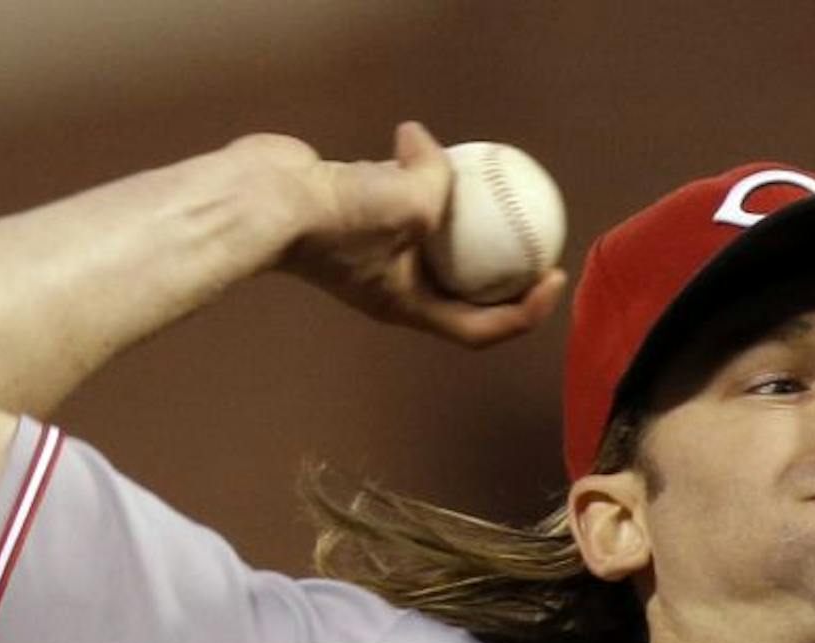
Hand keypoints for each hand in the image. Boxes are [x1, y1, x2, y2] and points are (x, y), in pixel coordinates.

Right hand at [263, 123, 565, 347]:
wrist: (262, 202)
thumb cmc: (335, 217)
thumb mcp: (408, 200)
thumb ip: (438, 178)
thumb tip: (427, 144)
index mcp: (411, 308)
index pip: (481, 329)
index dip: (526, 312)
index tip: (552, 275)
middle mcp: (395, 288)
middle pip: (463, 290)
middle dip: (502, 267)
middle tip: (535, 231)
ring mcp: (374, 254)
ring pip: (432, 242)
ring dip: (458, 215)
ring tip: (488, 181)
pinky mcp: (354, 218)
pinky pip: (400, 202)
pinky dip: (416, 179)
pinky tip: (420, 143)